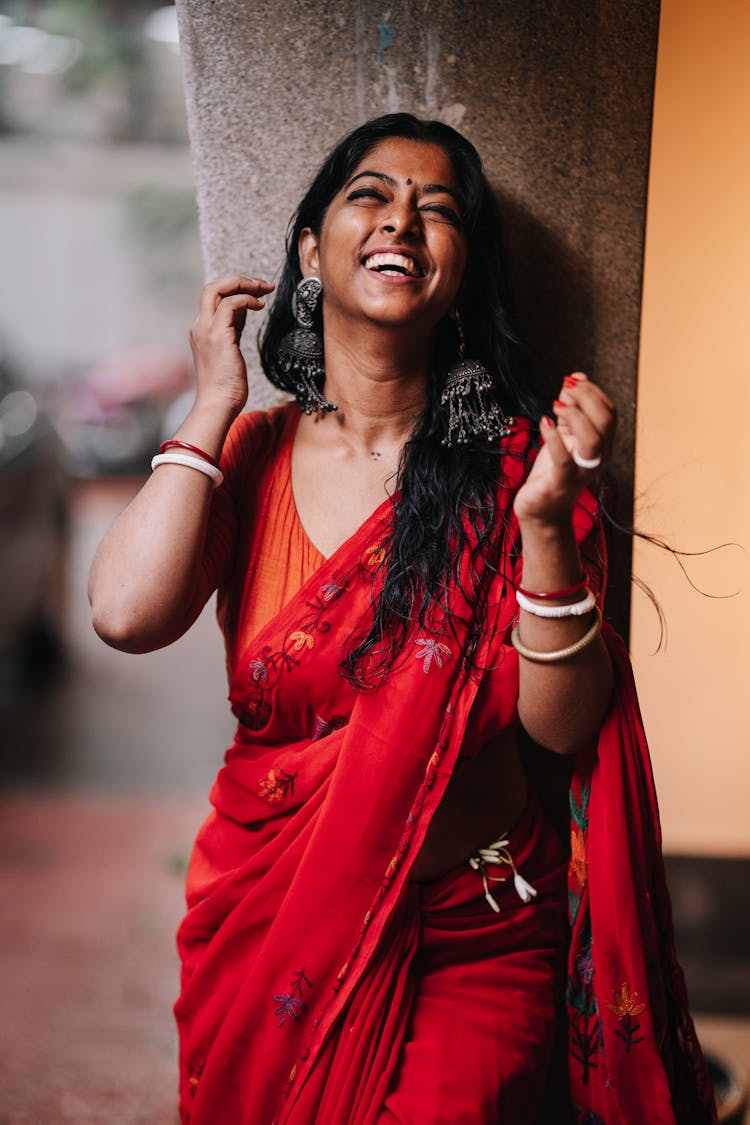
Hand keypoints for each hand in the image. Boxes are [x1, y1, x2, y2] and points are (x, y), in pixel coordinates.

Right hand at [189, 275, 274, 416]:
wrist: (218, 405)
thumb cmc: (226, 387)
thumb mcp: (230, 351)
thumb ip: (233, 331)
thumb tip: (245, 312)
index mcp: (202, 330)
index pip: (215, 299)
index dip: (236, 291)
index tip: (257, 294)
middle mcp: (200, 326)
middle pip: (212, 287)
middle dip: (238, 281)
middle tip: (263, 285)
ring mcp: (206, 330)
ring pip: (218, 289)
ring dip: (246, 285)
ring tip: (266, 290)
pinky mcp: (218, 336)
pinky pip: (231, 304)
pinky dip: (247, 299)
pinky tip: (260, 306)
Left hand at [513, 372, 615, 525]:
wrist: (541, 510)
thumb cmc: (553, 472)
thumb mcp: (563, 434)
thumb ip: (571, 407)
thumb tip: (576, 377)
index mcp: (602, 444)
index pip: (610, 411)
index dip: (592, 391)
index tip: (571, 382)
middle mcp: (598, 458)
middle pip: (606, 420)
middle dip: (586, 397)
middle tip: (565, 390)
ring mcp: (582, 471)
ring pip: (593, 438)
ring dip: (575, 415)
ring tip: (556, 406)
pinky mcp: (561, 481)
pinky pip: (563, 458)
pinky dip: (554, 437)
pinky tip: (544, 422)